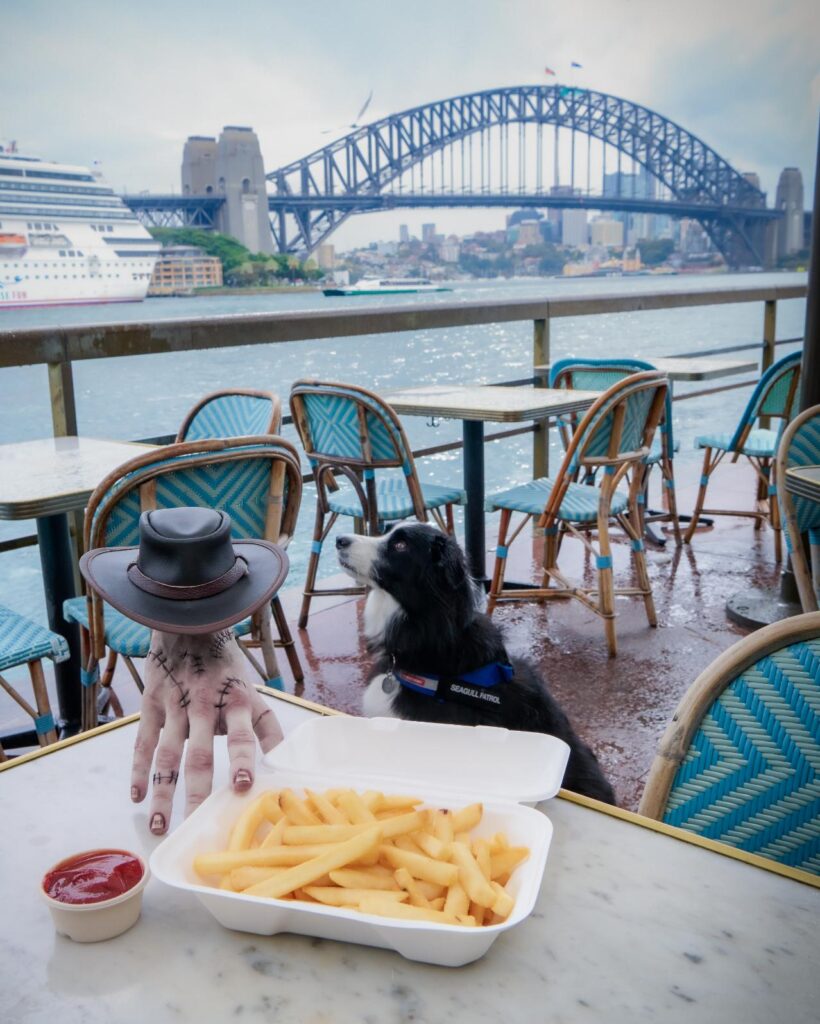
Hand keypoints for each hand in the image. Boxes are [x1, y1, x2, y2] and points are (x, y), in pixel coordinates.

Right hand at [130, 628, 283, 834]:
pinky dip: (138, 770)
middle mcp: (205, 706)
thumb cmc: (225, 664)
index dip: (242, 757)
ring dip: (162, 792)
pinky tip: (137, 797)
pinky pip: (143, 743)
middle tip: (195, 825)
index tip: (242, 784)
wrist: (189, 624)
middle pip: (200, 755)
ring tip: (159, 827)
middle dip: (197, 792)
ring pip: (167, 756)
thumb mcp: (251, 690)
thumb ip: (266, 725)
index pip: (242, 734)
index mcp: (235, 701)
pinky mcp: (151, 705)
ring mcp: (175, 706)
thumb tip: (284, 761)